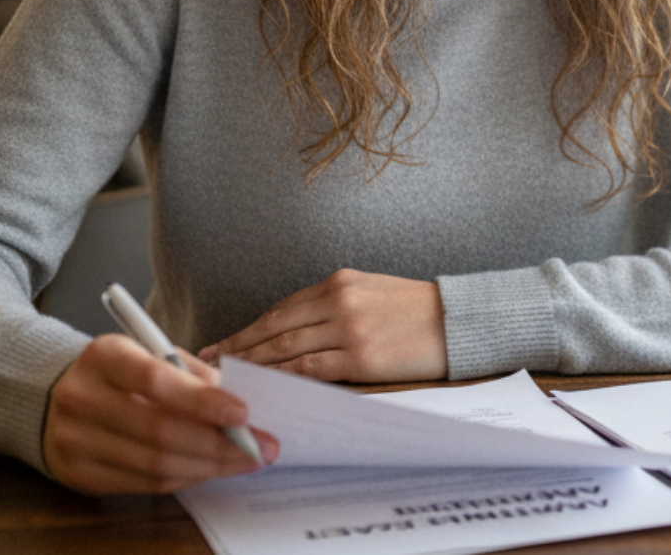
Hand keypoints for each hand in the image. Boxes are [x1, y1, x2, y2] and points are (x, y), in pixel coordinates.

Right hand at [43, 333, 278, 494]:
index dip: (203, 401)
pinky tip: (208, 468)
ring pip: (155, 464)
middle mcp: (82, 398)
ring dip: (208, 466)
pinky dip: (184, 478)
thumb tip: (240, 405)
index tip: (244, 413)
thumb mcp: (148, 353)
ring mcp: (75, 440)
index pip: (157, 380)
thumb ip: (191, 374)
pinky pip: (144, 484)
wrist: (53, 395)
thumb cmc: (117, 372)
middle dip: (219, 444)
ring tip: (243, 461)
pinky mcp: (78, 474)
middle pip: (160, 431)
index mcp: (103, 356)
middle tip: (259, 447)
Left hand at [198, 269, 447, 383]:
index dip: (248, 329)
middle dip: (240, 347)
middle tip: (209, 363)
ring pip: (286, 349)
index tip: (223, 343)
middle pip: (275, 328)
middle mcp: (338, 300)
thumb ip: (334, 306)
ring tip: (229, 379)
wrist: (462, 320)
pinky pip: (311, 370)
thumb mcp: (372, 292)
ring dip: (254, 366)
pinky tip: (267, 387)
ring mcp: (349, 328)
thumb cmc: (420, 311)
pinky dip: (283, 379)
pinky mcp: (362, 357)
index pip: (281, 309)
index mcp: (339, 282)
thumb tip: (295, 331)